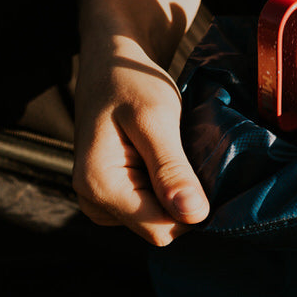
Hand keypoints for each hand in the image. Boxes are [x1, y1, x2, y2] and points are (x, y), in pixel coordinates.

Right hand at [73, 41, 207, 245]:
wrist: (110, 67)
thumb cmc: (131, 83)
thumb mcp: (156, 118)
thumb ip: (172, 168)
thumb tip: (193, 215)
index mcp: (98, 186)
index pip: (161, 230)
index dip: (189, 208)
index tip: (202, 171)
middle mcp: (93, 202)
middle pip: (159, 228)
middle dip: (181, 198)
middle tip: (184, 154)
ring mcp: (101, 202)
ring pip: (158, 220)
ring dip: (174, 191)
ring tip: (171, 152)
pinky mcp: (113, 197)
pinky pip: (152, 209)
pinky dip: (166, 188)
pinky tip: (163, 159)